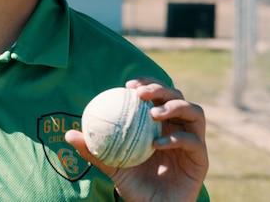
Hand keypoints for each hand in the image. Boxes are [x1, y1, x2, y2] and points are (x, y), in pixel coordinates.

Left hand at [64, 78, 207, 201]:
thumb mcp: (110, 166)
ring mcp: (193, 141)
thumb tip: (68, 134)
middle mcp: (178, 127)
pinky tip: (158, 142)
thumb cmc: (133, 186)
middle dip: (160, 88)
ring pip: (194, 112)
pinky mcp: (201, 159)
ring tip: (153, 114)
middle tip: (141, 94)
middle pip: (177, 96)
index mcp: (160, 122)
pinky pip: (195, 142)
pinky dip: (178, 138)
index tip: (128, 86)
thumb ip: (93, 151)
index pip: (157, 94)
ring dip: (174, 107)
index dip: (146, 83)